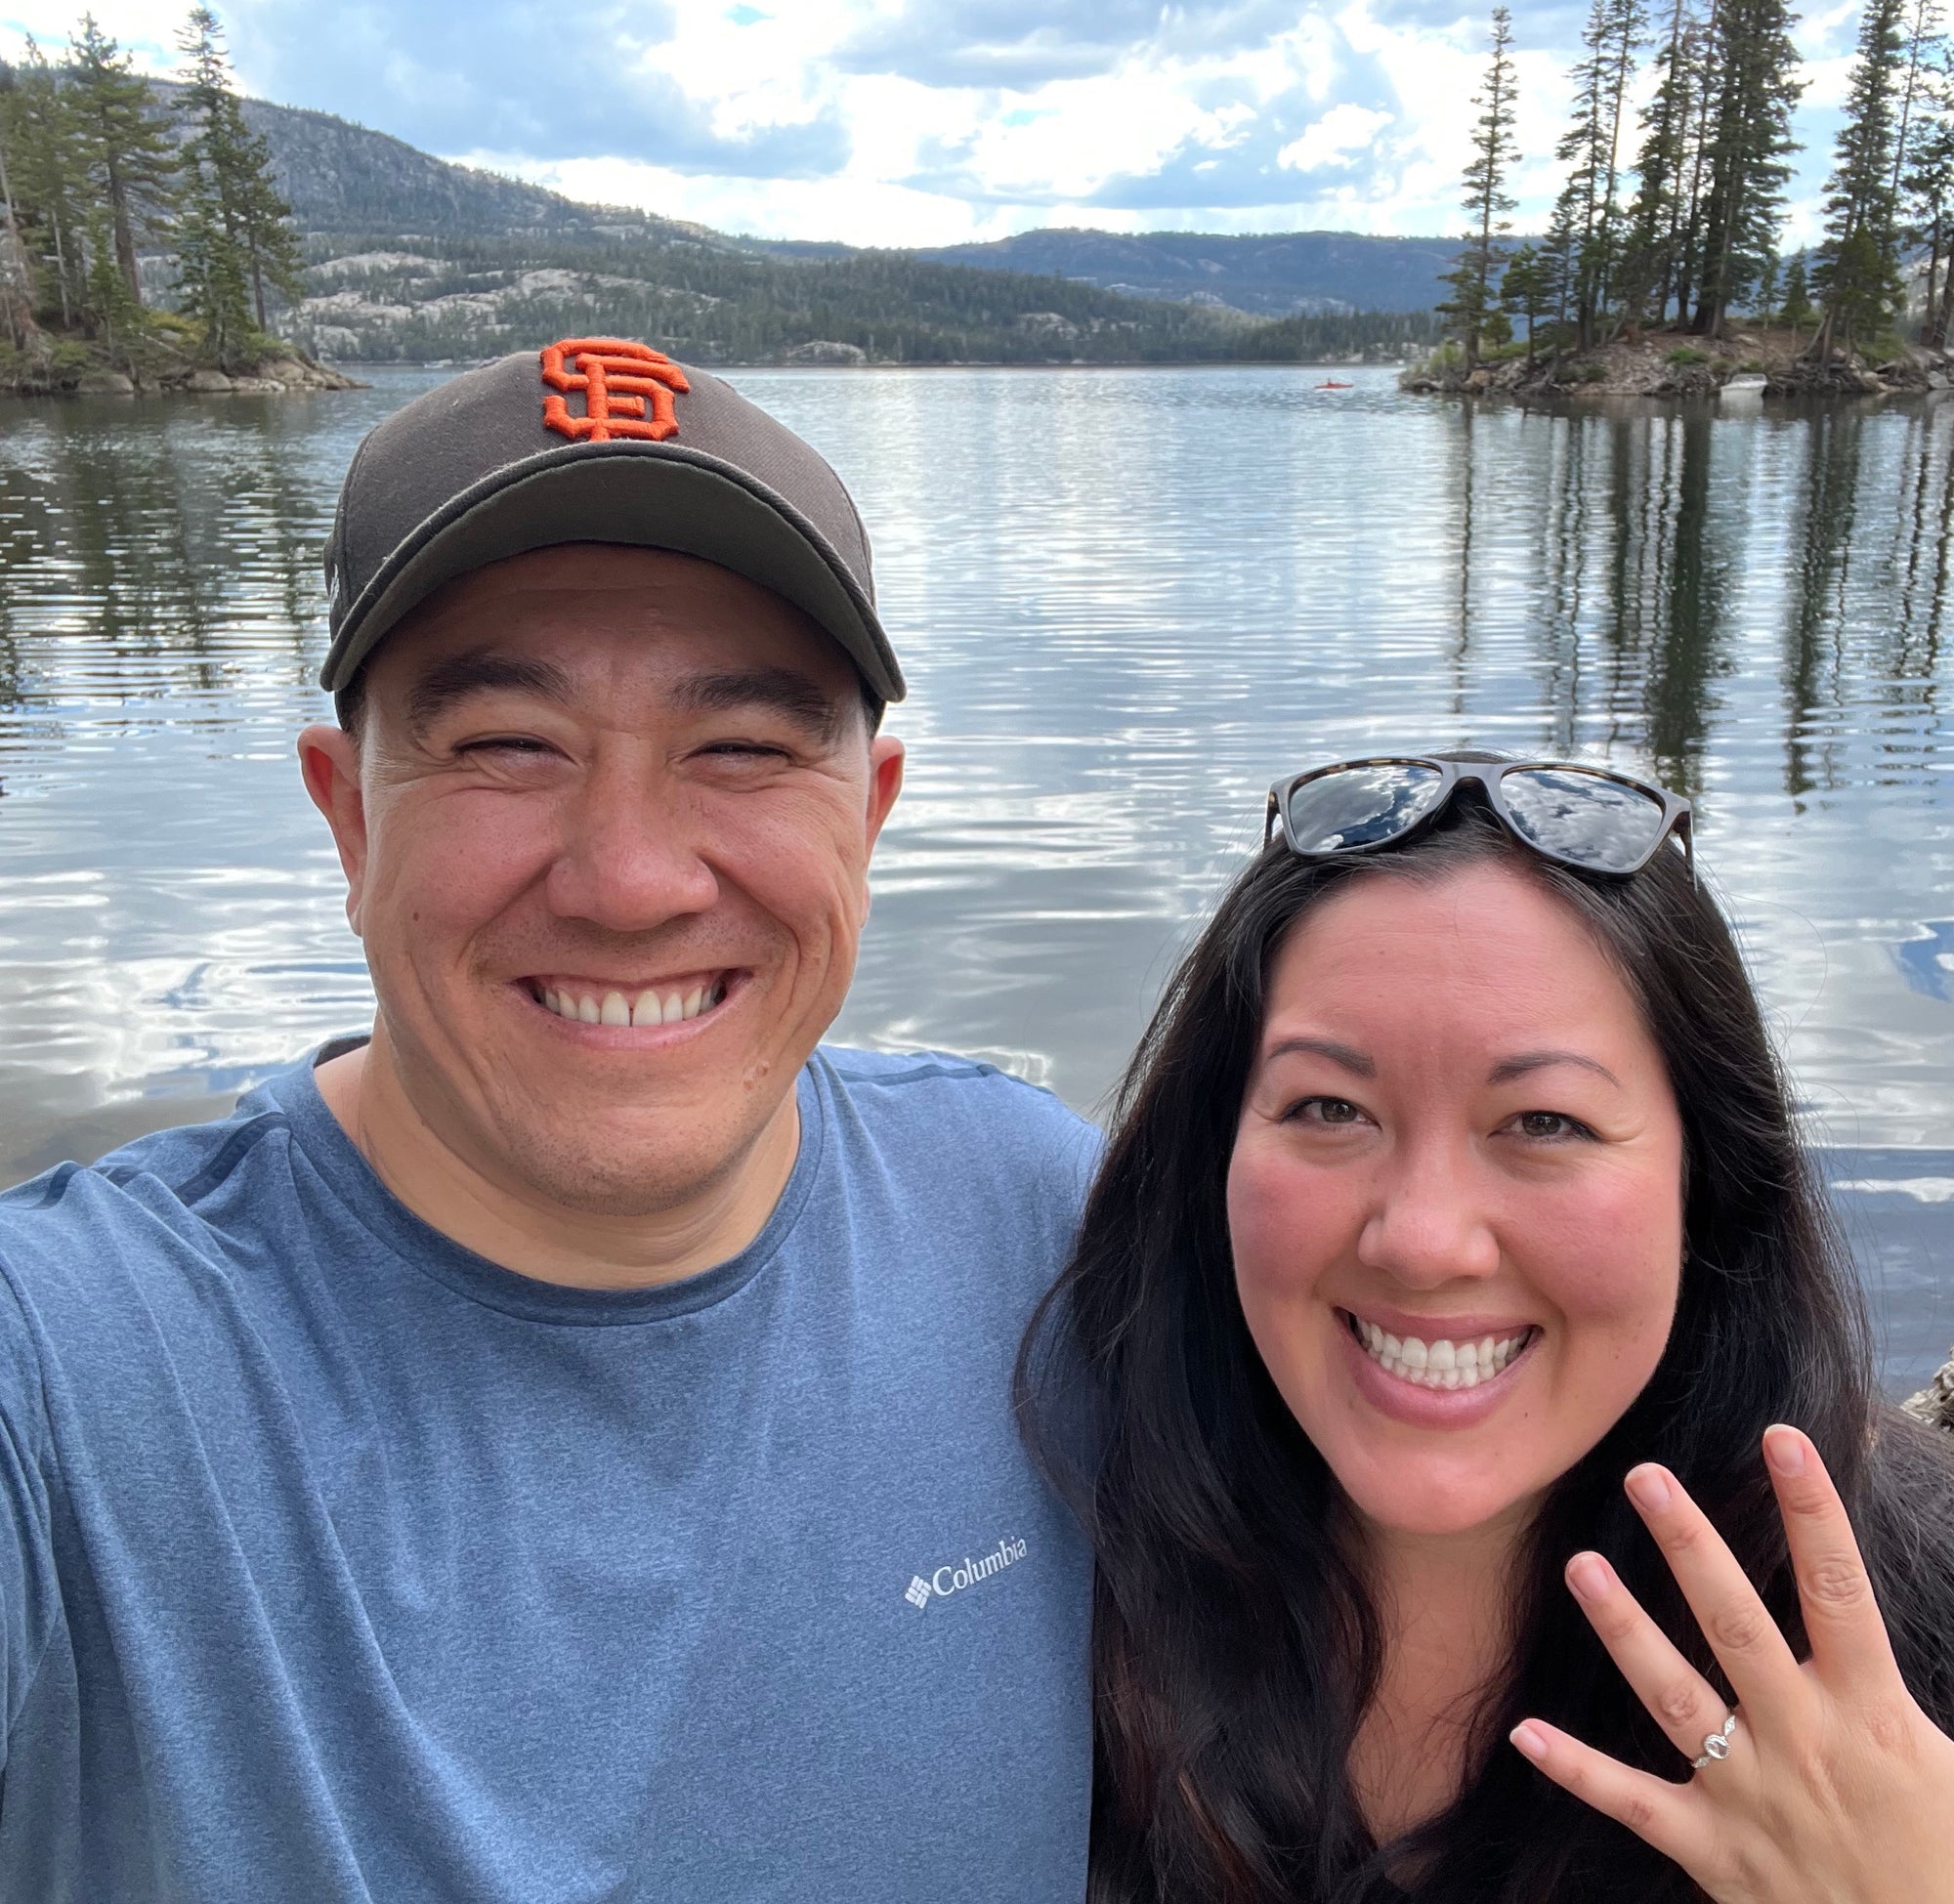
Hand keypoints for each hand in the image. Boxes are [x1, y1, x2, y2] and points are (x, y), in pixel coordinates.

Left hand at [1510, 1425, 1953, 1903]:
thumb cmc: (1946, 1857)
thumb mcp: (1947, 1760)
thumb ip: (1892, 1678)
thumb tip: (1861, 1603)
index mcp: (1871, 1714)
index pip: (1839, 1591)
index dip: (1813, 1512)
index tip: (1781, 1439)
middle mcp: (1803, 1742)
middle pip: (1737, 1626)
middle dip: (1689, 1547)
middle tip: (1643, 1477)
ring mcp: (1751, 1795)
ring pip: (1674, 1698)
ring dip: (1623, 1629)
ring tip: (1579, 1564)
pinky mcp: (1714, 1851)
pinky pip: (1634, 1803)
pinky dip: (1576, 1769)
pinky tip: (1524, 1731)